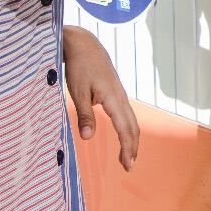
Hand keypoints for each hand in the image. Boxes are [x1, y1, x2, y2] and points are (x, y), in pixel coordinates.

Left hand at [62, 26, 139, 170]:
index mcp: (113, 98)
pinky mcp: (116, 92)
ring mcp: (120, 94)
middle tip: (128, 167)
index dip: (127, 148)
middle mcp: (121, 97)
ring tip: (127, 156)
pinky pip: (126, 114)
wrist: (84, 44)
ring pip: (132, 120)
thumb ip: (84, 115)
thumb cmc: (79, 66)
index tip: (127, 165)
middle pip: (133, 126)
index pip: (125, 128)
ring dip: (131, 139)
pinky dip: (127, 128)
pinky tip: (122, 135)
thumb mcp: (77, 91)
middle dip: (132, 147)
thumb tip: (88, 138)